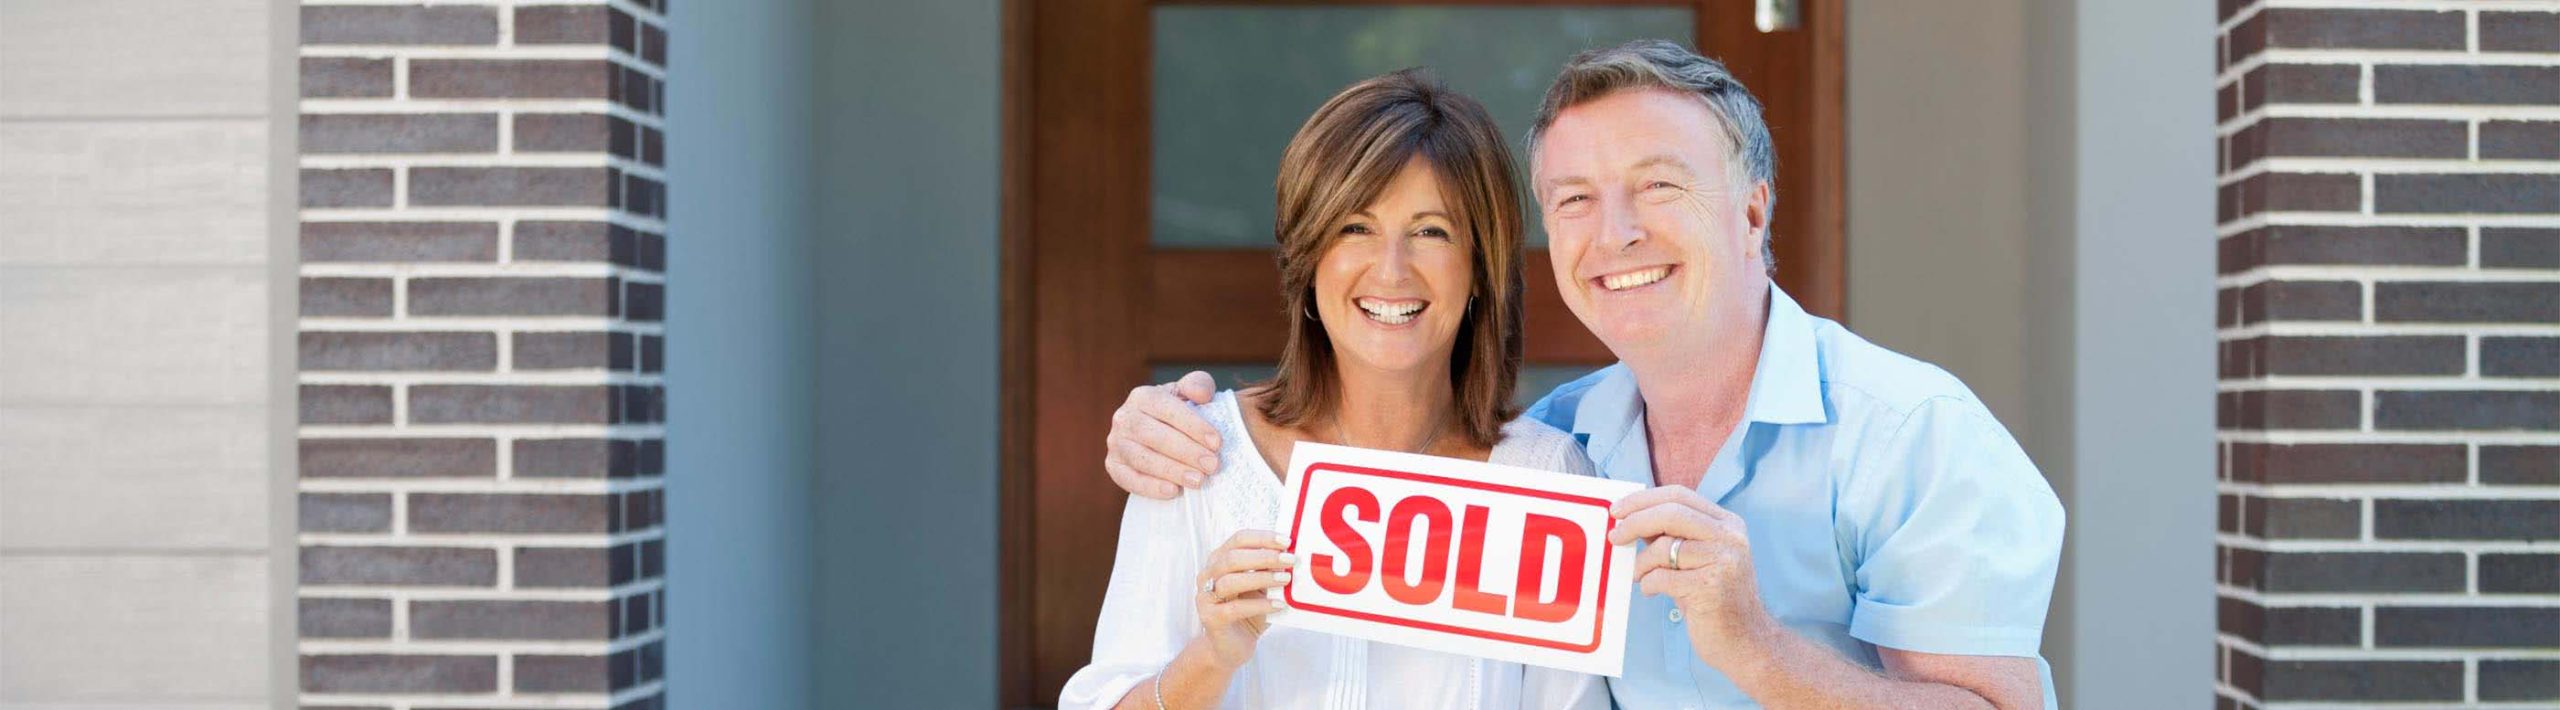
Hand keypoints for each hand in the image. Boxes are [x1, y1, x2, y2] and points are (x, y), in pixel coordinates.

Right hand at [1105, 371, 1220, 499]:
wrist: (1158, 433)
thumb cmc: (1179, 413)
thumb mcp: (1189, 394)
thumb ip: (1199, 385)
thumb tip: (1201, 395)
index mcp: (1143, 396)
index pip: (1167, 409)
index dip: (1193, 426)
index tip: (1217, 443)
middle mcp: (1124, 417)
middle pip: (1153, 435)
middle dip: (1186, 451)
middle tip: (1212, 465)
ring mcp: (1115, 443)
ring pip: (1141, 458)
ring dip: (1171, 471)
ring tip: (1198, 481)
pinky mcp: (1113, 466)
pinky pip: (1128, 479)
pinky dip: (1150, 487)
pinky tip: (1173, 491)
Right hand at [1195, 530, 1293, 669]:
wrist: (1230, 647)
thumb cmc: (1247, 613)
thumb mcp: (1261, 588)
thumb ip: (1269, 571)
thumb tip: (1291, 556)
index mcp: (1219, 560)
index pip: (1238, 539)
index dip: (1262, 538)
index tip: (1286, 541)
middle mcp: (1208, 575)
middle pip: (1233, 558)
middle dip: (1264, 556)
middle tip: (1290, 559)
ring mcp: (1206, 597)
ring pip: (1231, 580)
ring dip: (1261, 577)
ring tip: (1285, 579)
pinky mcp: (1211, 618)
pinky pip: (1235, 608)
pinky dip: (1259, 605)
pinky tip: (1278, 605)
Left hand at [1608, 486, 1776, 666]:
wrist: (1744, 640)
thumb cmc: (1712, 598)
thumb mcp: (1695, 558)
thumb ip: (1670, 535)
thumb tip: (1629, 518)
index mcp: (1727, 523)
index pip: (1679, 495)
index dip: (1643, 499)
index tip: (1617, 510)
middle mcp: (1729, 536)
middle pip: (1671, 513)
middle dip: (1635, 522)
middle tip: (1614, 536)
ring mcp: (1723, 560)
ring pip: (1664, 547)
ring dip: (1641, 564)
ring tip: (1639, 576)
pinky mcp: (1711, 586)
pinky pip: (1662, 577)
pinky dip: (1649, 584)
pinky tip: (1653, 591)